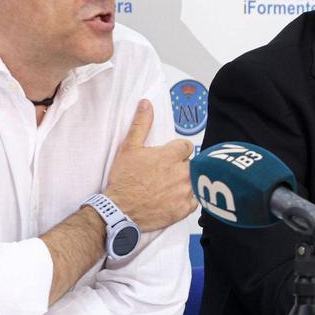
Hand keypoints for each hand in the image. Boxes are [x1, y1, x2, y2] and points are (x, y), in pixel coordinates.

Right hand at [104, 100, 197, 231]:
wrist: (119, 210)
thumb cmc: (124, 179)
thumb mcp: (129, 148)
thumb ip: (141, 124)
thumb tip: (146, 104)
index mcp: (172, 155)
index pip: (187, 146)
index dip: (177, 151)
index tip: (167, 158)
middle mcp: (182, 172)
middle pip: (191, 164)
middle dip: (181, 167)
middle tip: (164, 175)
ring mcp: (185, 191)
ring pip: (194, 182)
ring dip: (185, 183)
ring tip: (168, 188)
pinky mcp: (184, 209)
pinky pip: (195, 201)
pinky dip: (186, 201)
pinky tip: (173, 200)